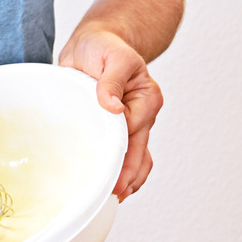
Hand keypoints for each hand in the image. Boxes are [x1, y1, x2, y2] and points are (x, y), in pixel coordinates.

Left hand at [59, 29, 162, 201]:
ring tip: (117, 197)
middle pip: (140, 150)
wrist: (95, 45)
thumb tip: (113, 108)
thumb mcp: (110, 57)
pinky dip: (125, 173)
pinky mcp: (119, 129)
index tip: (109, 166)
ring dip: (130, 179)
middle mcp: (144, 113)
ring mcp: (133, 124)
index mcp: (146, 96)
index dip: (121, 148)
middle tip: (115, 192)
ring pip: (139, 158)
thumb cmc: (103, 48)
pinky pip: (129, 155)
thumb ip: (111, 81)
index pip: (134, 128)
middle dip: (129, 173)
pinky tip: (115, 189)